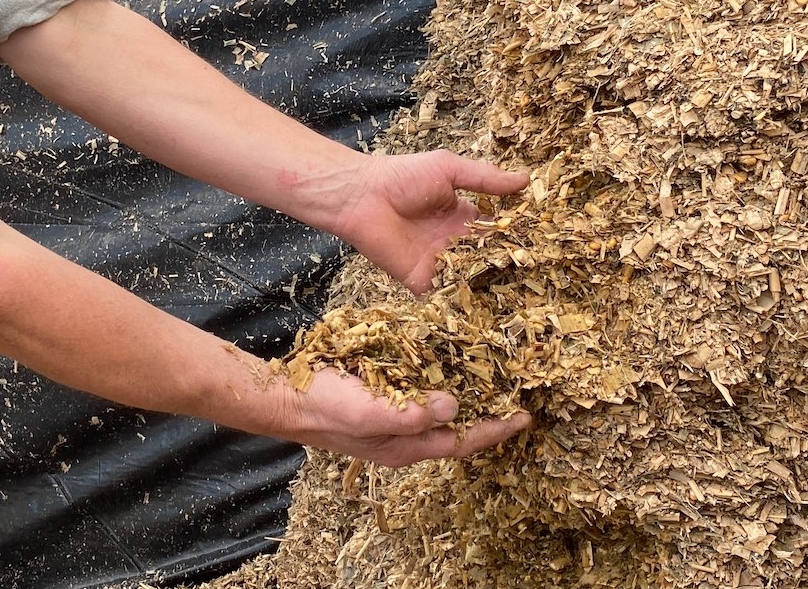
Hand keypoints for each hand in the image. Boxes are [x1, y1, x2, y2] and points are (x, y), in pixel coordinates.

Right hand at [274, 368, 530, 467]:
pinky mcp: (380, 395)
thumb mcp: (368, 413)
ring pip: (439, 409)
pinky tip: (447, 361)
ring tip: (492, 376)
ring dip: (466, 394)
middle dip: (487, 413)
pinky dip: (439, 378)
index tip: (525, 415)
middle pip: (455, 428)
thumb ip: (410, 413)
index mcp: (404, 446)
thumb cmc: (323, 406)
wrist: (282, 395)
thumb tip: (453, 404)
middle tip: (516, 391)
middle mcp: (403, 434)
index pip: (462, 441)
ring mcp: (391, 416)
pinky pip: (418, 390)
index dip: (495, 429)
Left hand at [325, 151, 526, 295]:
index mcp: (462, 215)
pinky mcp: (421, 281)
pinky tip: (487, 308)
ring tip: (522, 298)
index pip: (496, 229)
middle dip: (508, 265)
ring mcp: (439, 263)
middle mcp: (454, 241)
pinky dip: (461, 303)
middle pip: (487, 258)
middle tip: (540, 276)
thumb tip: (525, 179)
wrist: (361, 196)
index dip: (515, 235)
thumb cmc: (402, 176)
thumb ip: (485, 179)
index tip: (543, 242)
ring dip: (490, 286)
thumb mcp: (448, 170)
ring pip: (471, 279)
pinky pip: (445, 295)